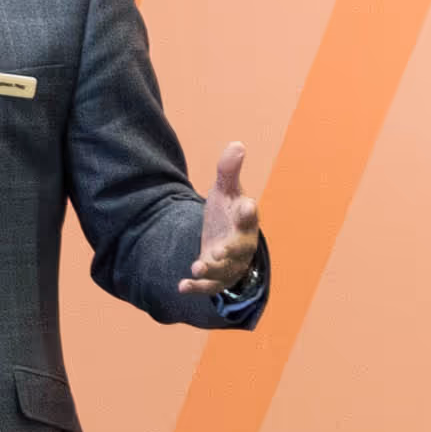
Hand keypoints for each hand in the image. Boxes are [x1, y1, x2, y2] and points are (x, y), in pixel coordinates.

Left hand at [176, 142, 263, 297]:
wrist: (227, 241)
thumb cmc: (229, 213)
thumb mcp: (225, 191)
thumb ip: (228, 171)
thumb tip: (236, 144)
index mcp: (245, 220)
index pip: (249, 216)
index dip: (248, 212)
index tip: (247, 205)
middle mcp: (241, 244)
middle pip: (240, 248)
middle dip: (231, 250)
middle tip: (220, 249)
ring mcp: (229, 263)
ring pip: (224, 270)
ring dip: (211, 269)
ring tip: (196, 267)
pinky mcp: (216, 278)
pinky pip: (208, 286)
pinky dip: (196, 287)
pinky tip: (181, 286)